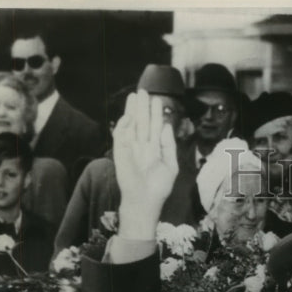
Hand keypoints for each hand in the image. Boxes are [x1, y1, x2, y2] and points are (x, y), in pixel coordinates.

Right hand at [113, 89, 178, 240]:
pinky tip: (130, 115)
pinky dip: (124, 125)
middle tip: (144, 91)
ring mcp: (130, 147)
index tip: (158, 100)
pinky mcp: (120, 152)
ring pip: (132, 124)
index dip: (155, 113)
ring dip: (133, 110)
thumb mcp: (171, 165)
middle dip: (143, 107)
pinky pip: (121, 135)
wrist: (145, 200)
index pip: (155, 126)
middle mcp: (142, 145)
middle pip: (142, 122)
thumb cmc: (158, 187)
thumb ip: (169, 145)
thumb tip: (166, 126)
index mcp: (154, 148)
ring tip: (135, 95)